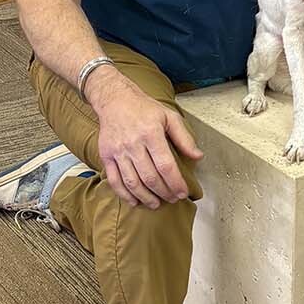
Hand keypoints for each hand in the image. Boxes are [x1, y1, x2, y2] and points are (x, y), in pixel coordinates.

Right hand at [89, 68, 203, 208]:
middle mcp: (133, 143)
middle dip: (164, 192)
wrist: (115, 99)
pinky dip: (125, 194)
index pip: (166, 165)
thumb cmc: (144, 108)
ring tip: (156, 204)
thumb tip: (198, 156)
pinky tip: (135, 201)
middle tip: (172, 199)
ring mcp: (118, 151)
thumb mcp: (169, 116)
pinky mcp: (106, 155)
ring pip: (132, 182)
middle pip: (150, 177)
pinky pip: (114, 180)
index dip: (175, 182)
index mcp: (151, 133)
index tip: (183, 192)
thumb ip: (184, 138)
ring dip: (146, 197)